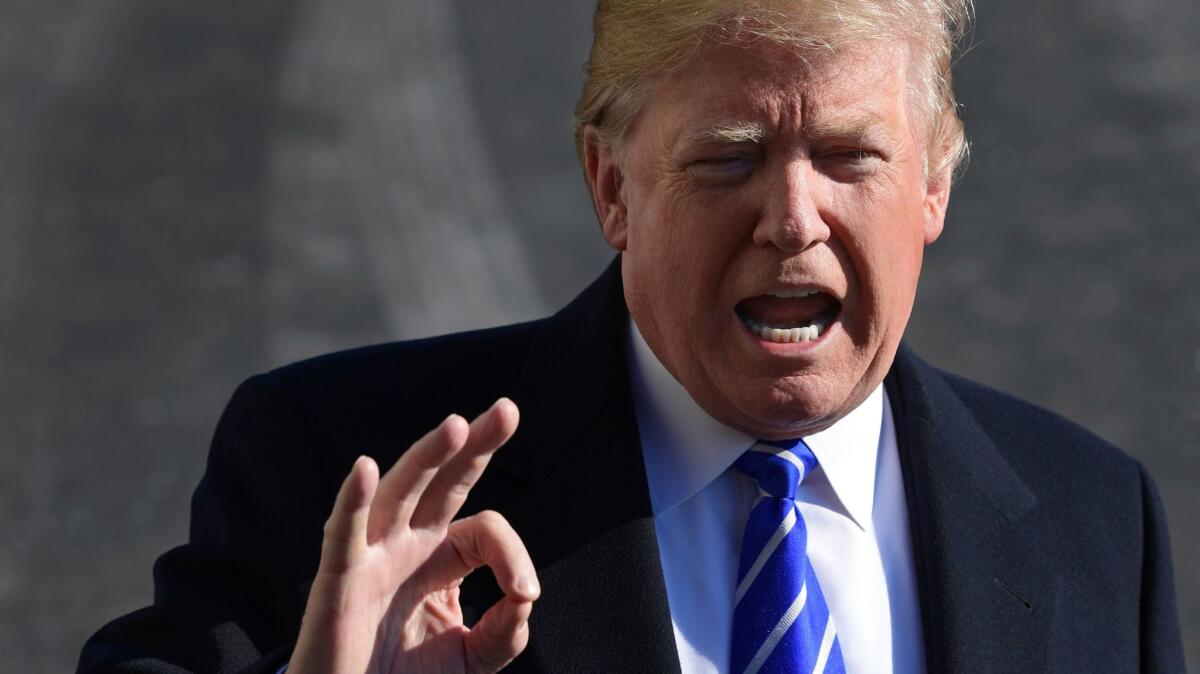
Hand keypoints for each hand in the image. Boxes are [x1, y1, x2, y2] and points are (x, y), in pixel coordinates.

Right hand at [288, 398, 538, 673]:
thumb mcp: (473, 658)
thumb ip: (506, 632)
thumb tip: (525, 596)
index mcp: (440, 556)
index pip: (485, 528)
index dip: (512, 554)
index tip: (524, 593)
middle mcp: (406, 546)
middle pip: (442, 481)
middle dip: (474, 443)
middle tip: (508, 409)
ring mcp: (371, 558)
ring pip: (398, 492)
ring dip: (425, 457)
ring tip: (457, 426)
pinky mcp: (339, 582)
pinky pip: (343, 536)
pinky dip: (351, 501)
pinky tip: (362, 469)